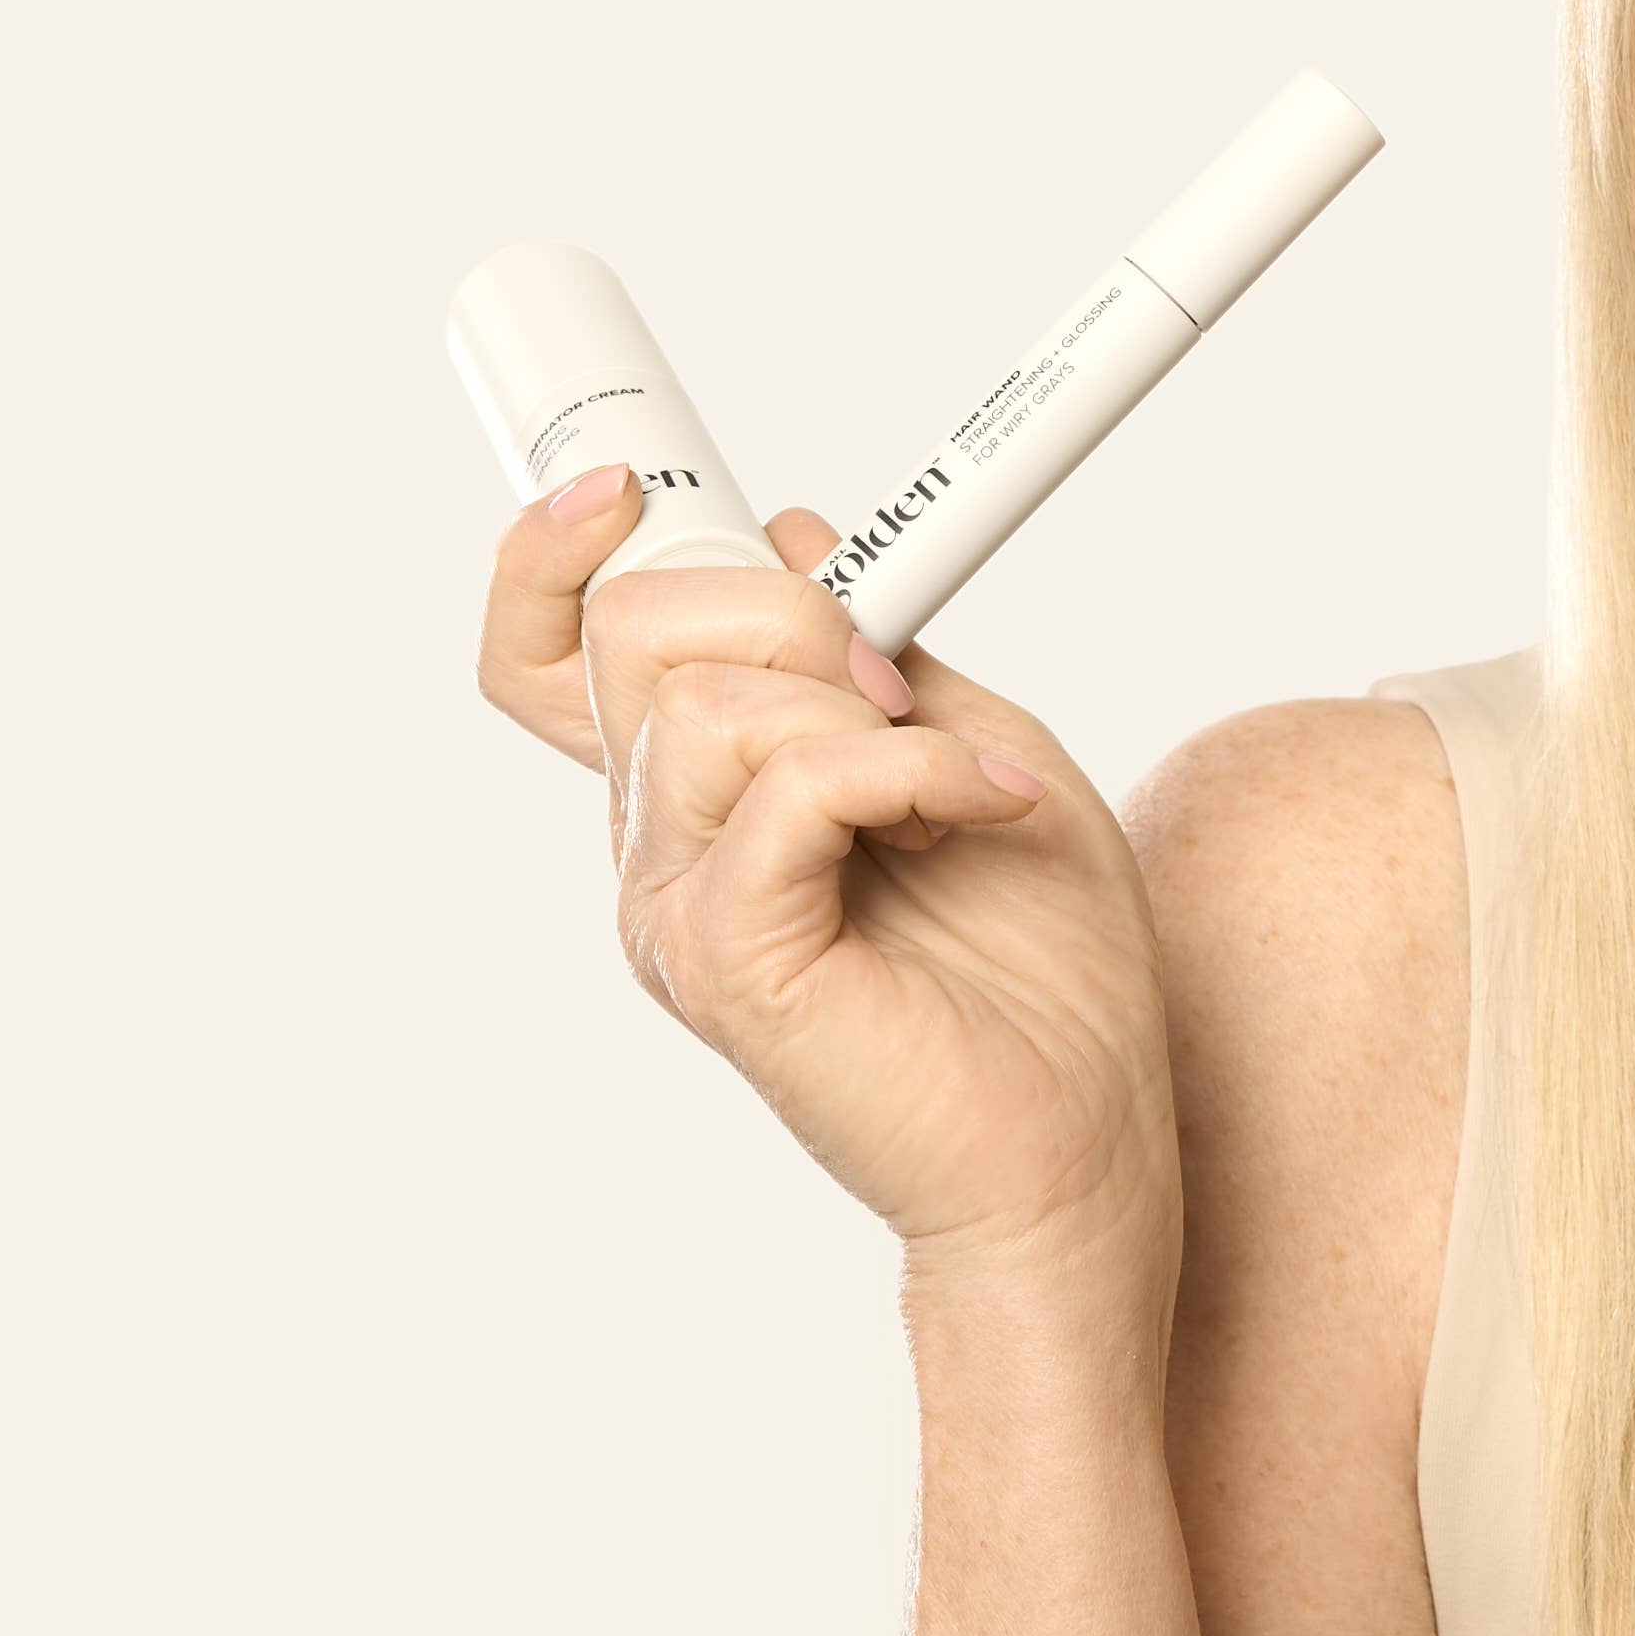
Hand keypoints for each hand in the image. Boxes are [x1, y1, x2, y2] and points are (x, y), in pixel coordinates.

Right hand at [473, 468, 1176, 1291]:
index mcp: (701, 796)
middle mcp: (663, 848)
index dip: (549, 560)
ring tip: (953, 783)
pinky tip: (978, 809)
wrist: (1085, 1143)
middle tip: (896, 685)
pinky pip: (790, 789)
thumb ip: (875, 652)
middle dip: (780, 611)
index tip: (617, 492)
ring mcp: (679, 908)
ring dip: (860, 708)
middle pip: (629, 637)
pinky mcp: (725, 959)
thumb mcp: (972, 747)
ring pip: (704, 702)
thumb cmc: (1045, 969)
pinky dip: (906, 768)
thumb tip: (791, 536)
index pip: (551, 657)